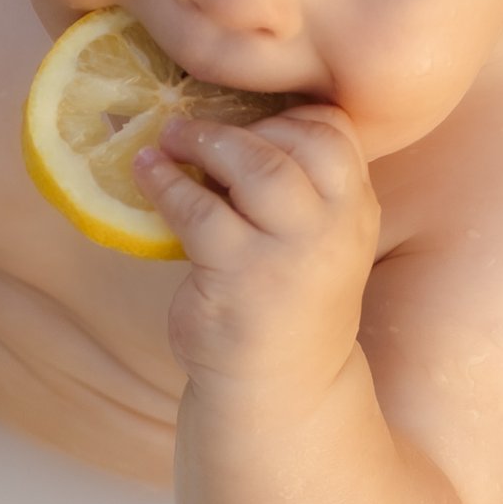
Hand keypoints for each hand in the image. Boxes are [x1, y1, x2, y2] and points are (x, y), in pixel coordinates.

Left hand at [133, 105, 380, 404]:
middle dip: (241, 125)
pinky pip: (199, 210)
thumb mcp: (316, 241)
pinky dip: (166, 183)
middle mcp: (335, 228)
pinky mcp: (239, 276)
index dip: (287, 115)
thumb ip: (298, 189)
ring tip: (170, 138)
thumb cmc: (288, 301)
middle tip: (192, 125)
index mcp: (356, 211)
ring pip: (257, 167)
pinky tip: (146, 172)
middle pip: (300, 141)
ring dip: (206, 142)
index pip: (336, 134)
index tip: (247, 120)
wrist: (281, 388)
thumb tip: (230, 119)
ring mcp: (289, 253)